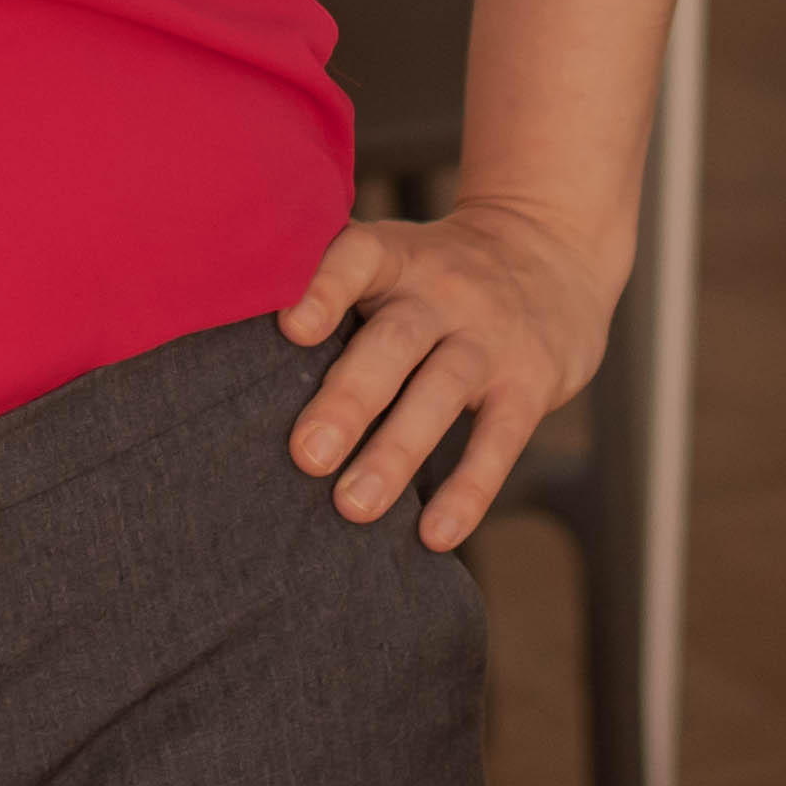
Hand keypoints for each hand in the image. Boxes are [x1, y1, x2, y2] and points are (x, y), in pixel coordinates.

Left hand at [278, 191, 620, 551]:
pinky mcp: (531, 383)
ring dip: (397, 452)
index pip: (359, 258)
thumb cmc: (438, 273)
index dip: (325, 287)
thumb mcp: (396, 257)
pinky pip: (501, 439)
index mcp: (398, 259)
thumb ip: (333, 287)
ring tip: (353, 506)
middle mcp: (443, 292)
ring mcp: (490, 339)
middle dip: (350, 400)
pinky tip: (436, 534)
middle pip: (394, 342)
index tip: (291, 327)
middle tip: (306, 455)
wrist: (553, 251)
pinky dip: (470, 488)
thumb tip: (232, 339)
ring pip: (442, 393)